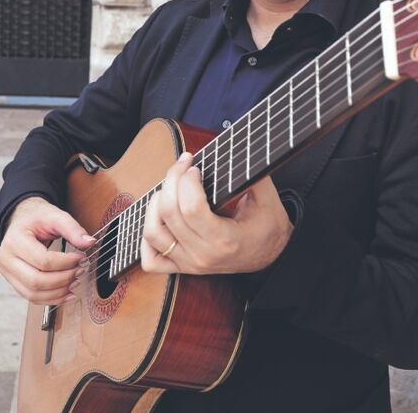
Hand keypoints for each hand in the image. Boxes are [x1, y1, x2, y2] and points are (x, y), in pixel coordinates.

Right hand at [0, 196, 95, 304]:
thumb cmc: (37, 218)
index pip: (43, 260)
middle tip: (80, 271)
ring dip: (58, 292)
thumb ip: (73, 229)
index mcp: (14, 240)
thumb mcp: (55, 216)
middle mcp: (6, 258)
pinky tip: (67, 293)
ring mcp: (7, 272)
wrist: (22, 220)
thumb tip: (89, 243)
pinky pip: (32, 297)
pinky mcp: (14, 281)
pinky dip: (51, 299)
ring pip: (33, 293)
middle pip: (36, 280)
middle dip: (63, 279)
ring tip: (75, 282)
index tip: (81, 258)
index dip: (66, 263)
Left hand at [140, 152, 292, 274]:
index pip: (191, 208)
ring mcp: (189, 263)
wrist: (271, 257)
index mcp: (224, 240)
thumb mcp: (268, 199)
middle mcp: (203, 254)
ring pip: (153, 232)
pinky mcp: (182, 267)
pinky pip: (150, 259)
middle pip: (169, 213)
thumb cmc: (268, 227)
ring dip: (155, 204)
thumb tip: (237, 150)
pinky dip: (146, 238)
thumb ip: (254, 175)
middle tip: (182, 165)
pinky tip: (159, 218)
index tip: (194, 165)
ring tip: (169, 188)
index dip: (187, 180)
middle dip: (172, 180)